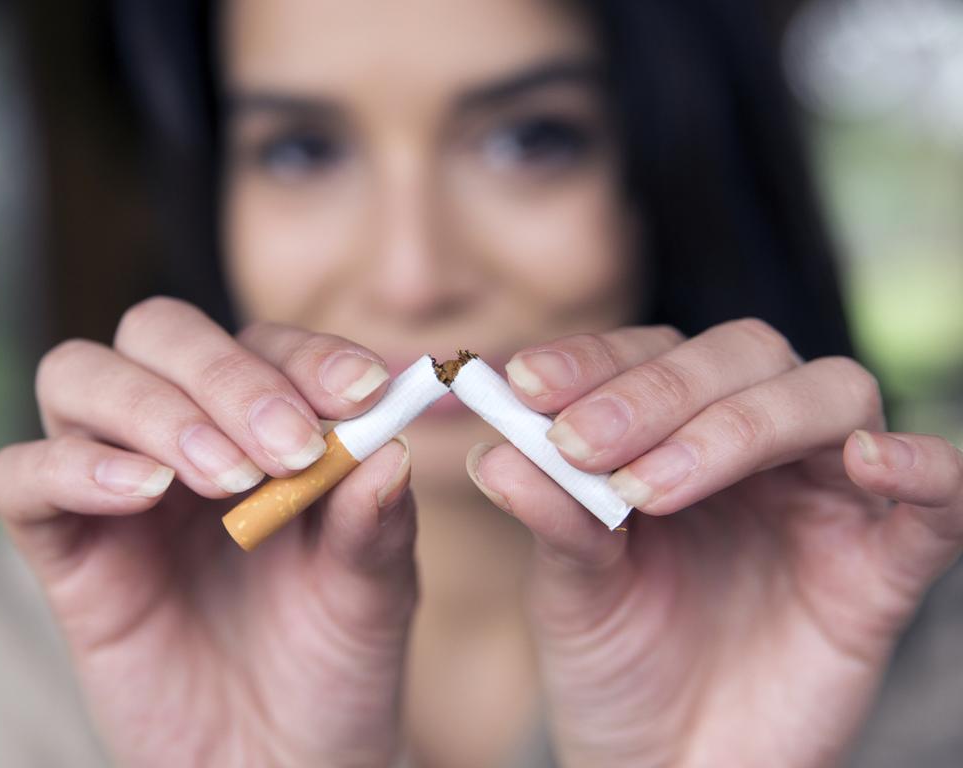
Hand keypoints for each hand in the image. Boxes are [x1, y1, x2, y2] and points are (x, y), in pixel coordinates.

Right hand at [0, 297, 416, 766]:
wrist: (282, 760)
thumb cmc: (334, 661)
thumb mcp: (375, 589)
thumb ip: (376, 519)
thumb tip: (388, 444)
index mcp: (266, 425)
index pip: (265, 344)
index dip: (307, 355)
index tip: (360, 391)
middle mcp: (186, 436)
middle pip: (161, 334)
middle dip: (226, 376)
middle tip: (287, 446)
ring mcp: (120, 487)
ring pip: (81, 376)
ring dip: (156, 411)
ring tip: (224, 479)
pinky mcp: (67, 550)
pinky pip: (25, 476)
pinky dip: (75, 467)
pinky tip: (144, 494)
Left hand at [468, 319, 962, 767]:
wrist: (669, 763)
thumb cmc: (616, 663)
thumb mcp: (569, 588)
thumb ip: (550, 514)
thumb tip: (494, 450)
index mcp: (673, 434)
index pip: (650, 355)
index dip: (594, 360)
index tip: (526, 384)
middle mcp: (754, 448)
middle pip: (742, 357)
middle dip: (657, 393)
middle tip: (584, 446)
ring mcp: (824, 499)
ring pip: (829, 397)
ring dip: (742, 424)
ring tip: (655, 487)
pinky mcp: (884, 567)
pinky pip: (940, 498)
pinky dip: (923, 467)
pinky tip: (869, 463)